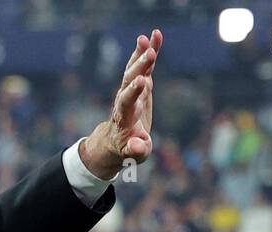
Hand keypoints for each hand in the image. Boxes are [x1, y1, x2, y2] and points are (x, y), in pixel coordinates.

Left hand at [80, 28, 162, 178]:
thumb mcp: (133, 155)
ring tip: (148, 38)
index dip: (133, 92)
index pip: (127, 102)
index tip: (142, 81)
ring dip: (141, 54)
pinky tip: (156, 35)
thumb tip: (138, 145)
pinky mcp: (140, 85)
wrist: (115, 140)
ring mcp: (131, 90)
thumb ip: (136, 151)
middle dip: (139, 68)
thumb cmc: (126, 149)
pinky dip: (149, 51)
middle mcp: (125, 101)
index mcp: (124, 118)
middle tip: (149, 54)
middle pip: (129, 82)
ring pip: (134, 70)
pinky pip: (144, 66)